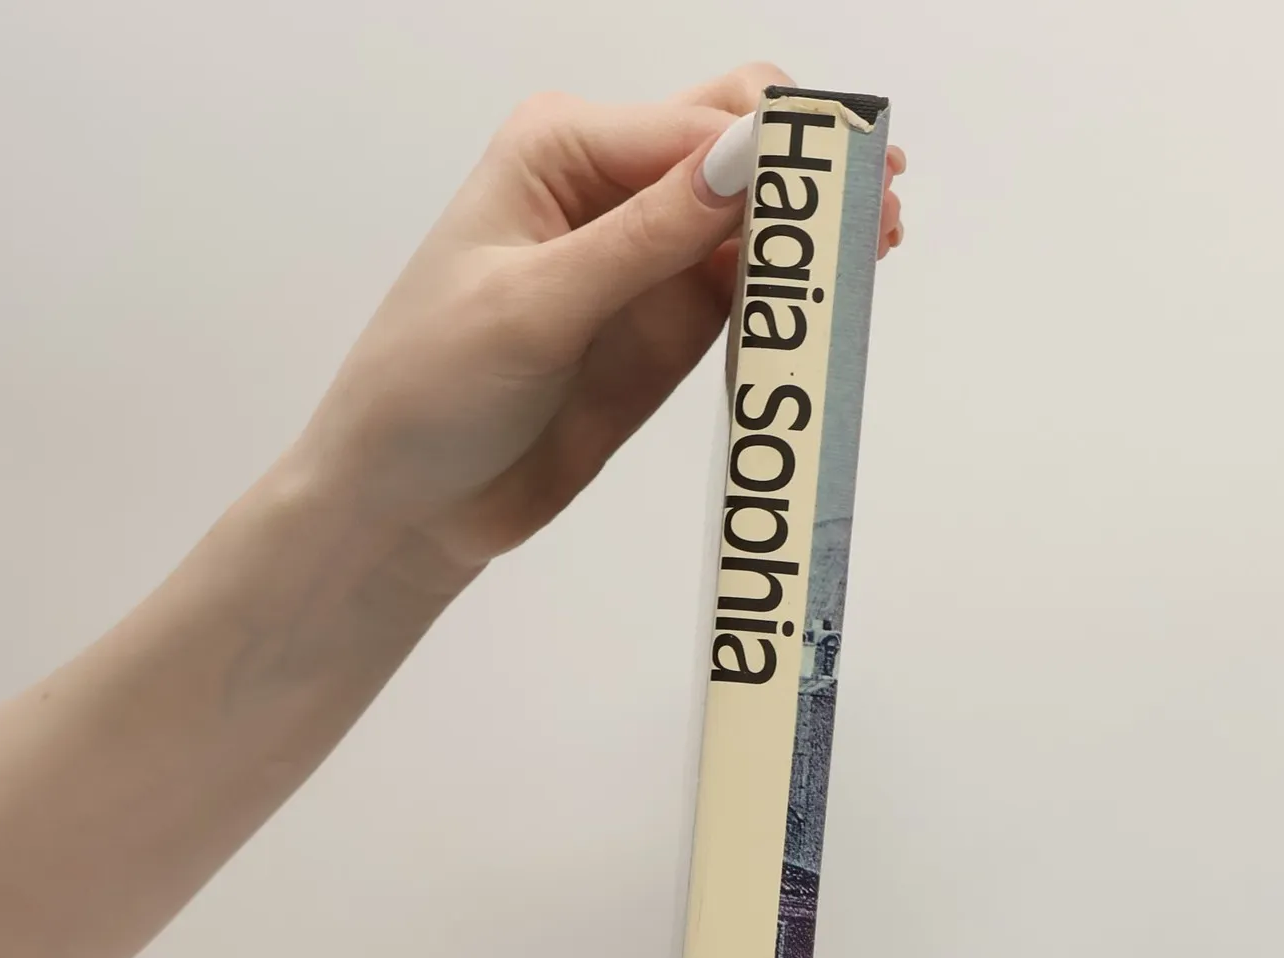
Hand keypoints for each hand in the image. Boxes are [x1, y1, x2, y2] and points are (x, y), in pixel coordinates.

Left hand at [290, 64, 906, 589]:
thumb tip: (740, 164)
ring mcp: (646, 261)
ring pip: (755, 223)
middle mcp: (611, 189)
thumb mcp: (533, 308)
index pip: (696, 129)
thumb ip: (641, 239)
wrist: (407, 502)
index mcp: (562, 150)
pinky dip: (793, 297)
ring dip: (814, 234)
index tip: (841, 193)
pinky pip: (748, 296)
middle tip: (877, 210)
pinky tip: (834, 302)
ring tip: (876, 251)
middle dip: (808, 173)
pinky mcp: (667, 330)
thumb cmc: (428, 388)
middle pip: (737, 150)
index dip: (776, 155)